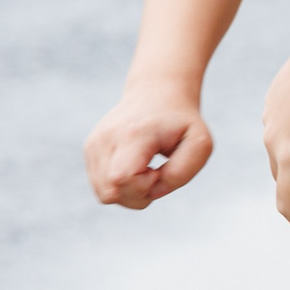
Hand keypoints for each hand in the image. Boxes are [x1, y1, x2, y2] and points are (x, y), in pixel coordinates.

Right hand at [85, 83, 213, 207]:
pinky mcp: (90, 149)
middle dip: (138, 196)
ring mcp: (94, 144)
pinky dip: (121, 186)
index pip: (122, 178)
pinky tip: (135, 167)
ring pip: (104, 194)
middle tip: (155, 173)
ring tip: (145, 169)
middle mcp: (106, 138)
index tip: (159, 171)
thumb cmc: (182, 122)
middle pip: (109, 193)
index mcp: (132, 134)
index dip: (145, 187)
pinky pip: (102, 187)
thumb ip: (181, 173)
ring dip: (130, 192)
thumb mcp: (199, 144)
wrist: (158, 94)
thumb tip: (152, 192)